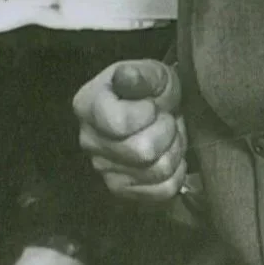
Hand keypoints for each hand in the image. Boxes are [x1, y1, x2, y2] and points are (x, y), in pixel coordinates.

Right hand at [73, 59, 186, 201]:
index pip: (120, 123)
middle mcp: (88, 141)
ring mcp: (103, 169)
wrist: (158, 111)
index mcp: (87, 106)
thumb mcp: (152, 74)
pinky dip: (176, 173)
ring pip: (157, 171)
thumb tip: (126, 77)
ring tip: (169, 136)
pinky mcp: (122, 189)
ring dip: (174, 151)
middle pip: (142, 151)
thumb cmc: (152, 90)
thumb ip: (141, 76)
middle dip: (167, 132)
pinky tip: (170, 155)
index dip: (147, 113)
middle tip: (167, 120)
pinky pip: (162, 190)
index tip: (152, 104)